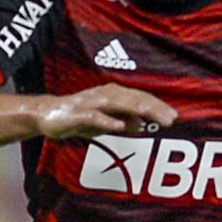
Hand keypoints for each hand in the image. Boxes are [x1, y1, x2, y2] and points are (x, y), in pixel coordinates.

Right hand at [36, 84, 177, 139]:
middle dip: (153, 108)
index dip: (157, 106)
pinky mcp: (77, 113)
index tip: (174, 116)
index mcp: (113, 95)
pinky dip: (107, 121)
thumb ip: (123, 121)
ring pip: (117, 104)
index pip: (140, 98)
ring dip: (136, 111)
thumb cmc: (78, 116)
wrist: (47, 115)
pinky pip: (94, 117)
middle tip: (171, 118)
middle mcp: (104, 95)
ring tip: (152, 119)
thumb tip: (141, 125)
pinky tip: (120, 127)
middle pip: (133, 99)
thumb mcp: (105, 121)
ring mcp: (91, 103)